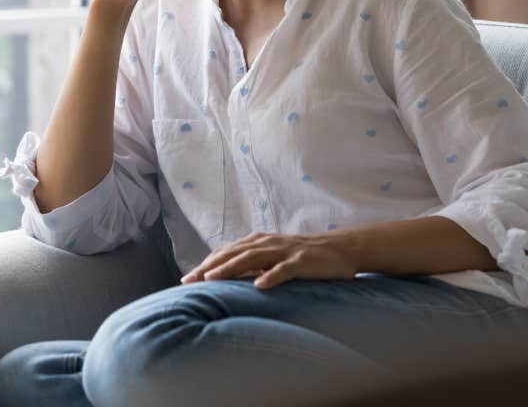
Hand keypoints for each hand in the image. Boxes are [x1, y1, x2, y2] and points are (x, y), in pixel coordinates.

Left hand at [179, 231, 357, 289]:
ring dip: (231, 268)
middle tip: (190, 281)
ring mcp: (284, 251)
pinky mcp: (301, 261)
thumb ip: (253, 265)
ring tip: (213, 279)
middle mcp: (268, 243)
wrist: (339, 249)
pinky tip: (259, 286)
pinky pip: (284, 269)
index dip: (206, 264)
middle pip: (234, 253)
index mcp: (259, 242)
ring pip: (253, 258)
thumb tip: (228, 278)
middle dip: (210, 266)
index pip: (227, 252)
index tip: (187, 279)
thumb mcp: (274, 258)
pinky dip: (271, 276)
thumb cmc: (303, 257)